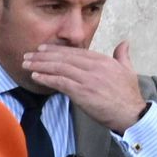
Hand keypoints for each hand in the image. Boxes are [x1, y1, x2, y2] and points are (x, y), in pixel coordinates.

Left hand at [18, 37, 148, 132]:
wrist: (130, 113)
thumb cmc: (128, 94)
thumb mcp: (128, 70)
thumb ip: (122, 56)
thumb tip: (124, 43)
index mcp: (103, 60)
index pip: (75, 52)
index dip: (57, 49)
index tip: (43, 48)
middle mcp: (94, 67)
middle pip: (64, 58)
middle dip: (44, 55)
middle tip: (28, 54)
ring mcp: (88, 79)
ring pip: (60, 68)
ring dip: (40, 65)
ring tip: (26, 64)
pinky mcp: (82, 92)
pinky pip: (60, 82)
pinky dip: (47, 78)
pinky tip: (36, 76)